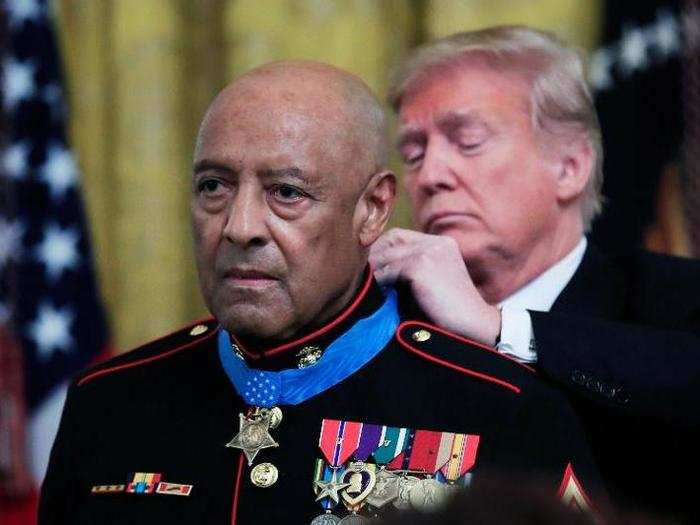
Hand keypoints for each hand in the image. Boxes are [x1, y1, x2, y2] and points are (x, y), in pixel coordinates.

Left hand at [369, 228, 500, 345]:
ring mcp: (429, 252)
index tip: (371, 267)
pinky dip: (380, 283)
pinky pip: (388, 271)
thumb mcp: (437, 279)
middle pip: (390, 240)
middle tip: (364, 277)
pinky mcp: (420, 266)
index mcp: (442, 243)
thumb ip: (415, 266)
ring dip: (375, 272)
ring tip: (368, 287)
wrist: (473, 324)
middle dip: (374, 257)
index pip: (399, 235)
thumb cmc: (451, 309)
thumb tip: (377, 267)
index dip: (381, 249)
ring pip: (386, 256)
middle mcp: (436, 243)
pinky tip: (379, 295)